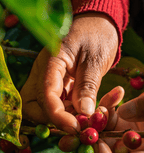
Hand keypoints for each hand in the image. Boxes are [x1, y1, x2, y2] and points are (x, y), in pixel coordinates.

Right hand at [20, 12, 117, 133]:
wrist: (99, 25)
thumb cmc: (97, 35)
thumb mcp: (95, 59)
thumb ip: (87, 85)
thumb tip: (84, 112)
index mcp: (51, 61)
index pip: (45, 93)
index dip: (57, 115)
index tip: (75, 127)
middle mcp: (45, 72)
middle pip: (34, 104)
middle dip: (53, 119)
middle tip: (77, 124)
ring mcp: (51, 78)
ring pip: (45, 106)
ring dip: (63, 117)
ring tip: (84, 118)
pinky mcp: (61, 83)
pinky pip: (59, 102)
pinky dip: (69, 111)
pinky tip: (85, 111)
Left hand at [84, 79, 143, 152]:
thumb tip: (124, 112)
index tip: (97, 142)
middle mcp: (136, 148)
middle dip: (90, 146)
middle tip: (81, 127)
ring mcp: (126, 135)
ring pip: (101, 138)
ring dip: (93, 124)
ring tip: (100, 106)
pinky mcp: (121, 122)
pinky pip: (104, 121)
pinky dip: (102, 110)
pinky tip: (113, 95)